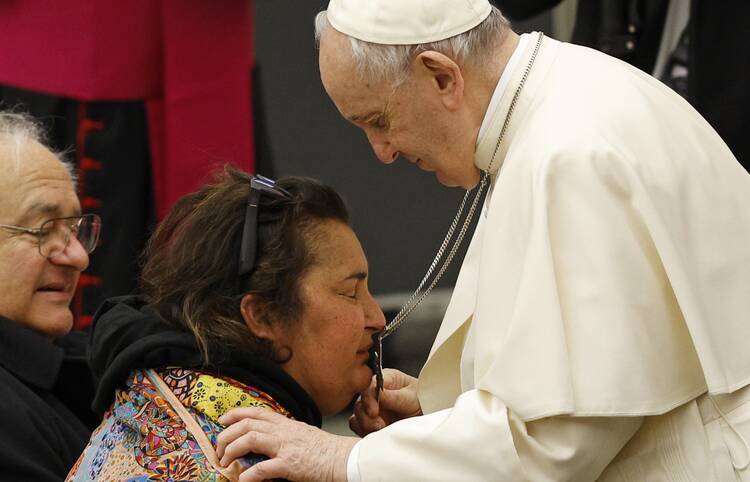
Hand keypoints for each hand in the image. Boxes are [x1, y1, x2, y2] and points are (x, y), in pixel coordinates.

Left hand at [216, 407, 357, 481]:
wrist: (342, 458)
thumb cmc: (324, 449)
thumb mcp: (301, 434)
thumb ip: (284, 434)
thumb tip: (267, 439)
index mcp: (285, 424)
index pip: (256, 412)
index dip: (236, 414)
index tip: (222, 420)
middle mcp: (282, 431)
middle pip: (246, 425)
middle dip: (226, 436)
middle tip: (219, 450)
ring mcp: (285, 447)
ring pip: (250, 440)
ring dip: (232, 451)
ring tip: (225, 463)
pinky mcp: (289, 464)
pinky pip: (263, 468)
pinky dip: (249, 475)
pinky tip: (242, 480)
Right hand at [349, 368, 421, 436]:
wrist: (430, 416)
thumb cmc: (424, 400)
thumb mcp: (412, 397)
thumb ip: (394, 396)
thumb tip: (377, 393)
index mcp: (385, 379)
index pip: (369, 385)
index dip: (368, 399)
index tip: (374, 412)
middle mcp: (376, 393)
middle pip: (359, 402)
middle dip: (367, 416)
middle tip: (380, 424)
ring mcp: (372, 408)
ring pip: (356, 417)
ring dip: (366, 425)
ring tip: (381, 429)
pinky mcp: (371, 423)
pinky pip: (359, 428)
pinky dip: (365, 432)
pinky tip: (377, 433)